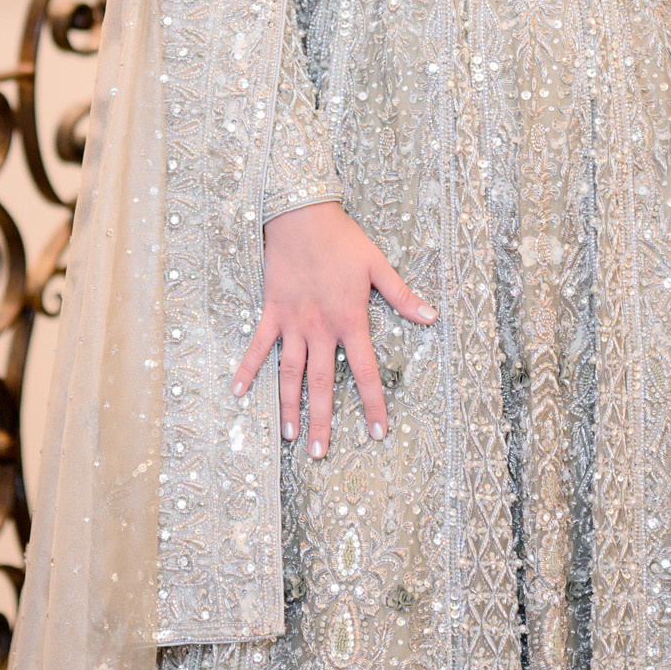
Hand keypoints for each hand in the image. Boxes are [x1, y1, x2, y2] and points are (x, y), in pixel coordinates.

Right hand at [232, 202, 435, 458]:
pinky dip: (248, 369)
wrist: (301, 215)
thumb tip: (431, 316)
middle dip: (322, 420)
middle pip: (322, 383)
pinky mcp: (272, 313)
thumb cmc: (342, 240)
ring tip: (289, 437)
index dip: (372, 404)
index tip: (377, 432)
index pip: (364, 371)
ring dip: (288, 406)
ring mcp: (292, 323)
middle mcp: (320, 328)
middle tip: (320, 454)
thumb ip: (402, 295)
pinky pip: (258, 346)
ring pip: (290, 373)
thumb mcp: (378, 265)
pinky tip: (238, 394)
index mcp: (349, 319)